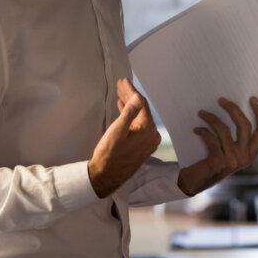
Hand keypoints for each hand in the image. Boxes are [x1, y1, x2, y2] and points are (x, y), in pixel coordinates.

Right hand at [87, 78, 160, 197]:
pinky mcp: (142, 146)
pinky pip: (138, 125)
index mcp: (147, 130)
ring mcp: (147, 141)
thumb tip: (139, 97)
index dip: (131, 91)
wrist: (106, 177)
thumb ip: (129, 113)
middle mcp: (151, 135)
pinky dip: (131, 116)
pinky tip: (124, 108)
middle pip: (141, 109)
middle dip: (130, 96)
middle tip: (120, 84)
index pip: (141, 104)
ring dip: (130, 105)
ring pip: (139, 117)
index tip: (123, 81)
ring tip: (120, 94)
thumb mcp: (117, 131)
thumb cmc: (109, 154)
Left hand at [177, 96, 257, 195]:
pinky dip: (202, 131)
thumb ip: (237, 136)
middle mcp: (245, 157)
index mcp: (252, 153)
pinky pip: (211, 139)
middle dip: (233, 109)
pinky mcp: (218, 162)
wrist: (196, 182)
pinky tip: (196, 129)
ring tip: (201, 113)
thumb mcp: (230, 150)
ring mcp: (232, 160)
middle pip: (245, 126)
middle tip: (221, 100)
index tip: (253, 98)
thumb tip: (233, 108)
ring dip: (211, 118)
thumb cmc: (213, 160)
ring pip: (224, 130)